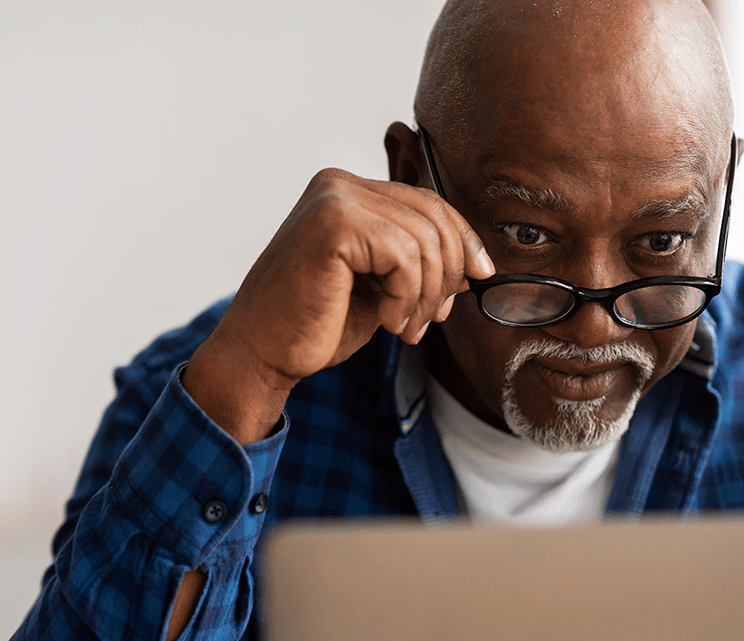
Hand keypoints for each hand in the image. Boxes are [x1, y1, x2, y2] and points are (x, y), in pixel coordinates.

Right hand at [183, 167, 494, 443]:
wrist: (263, 353)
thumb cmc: (317, 323)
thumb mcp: (383, 287)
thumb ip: (420, 264)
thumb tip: (477, 264)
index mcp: (350, 192)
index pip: (428, 203)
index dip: (463, 239)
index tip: (480, 277)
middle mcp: (340, 184)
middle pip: (433, 217)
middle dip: (448, 274)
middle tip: (431, 319)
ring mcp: (334, 199)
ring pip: (423, 241)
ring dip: (425, 295)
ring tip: (405, 328)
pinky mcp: (333, 224)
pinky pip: (404, 257)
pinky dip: (405, 298)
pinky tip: (387, 322)